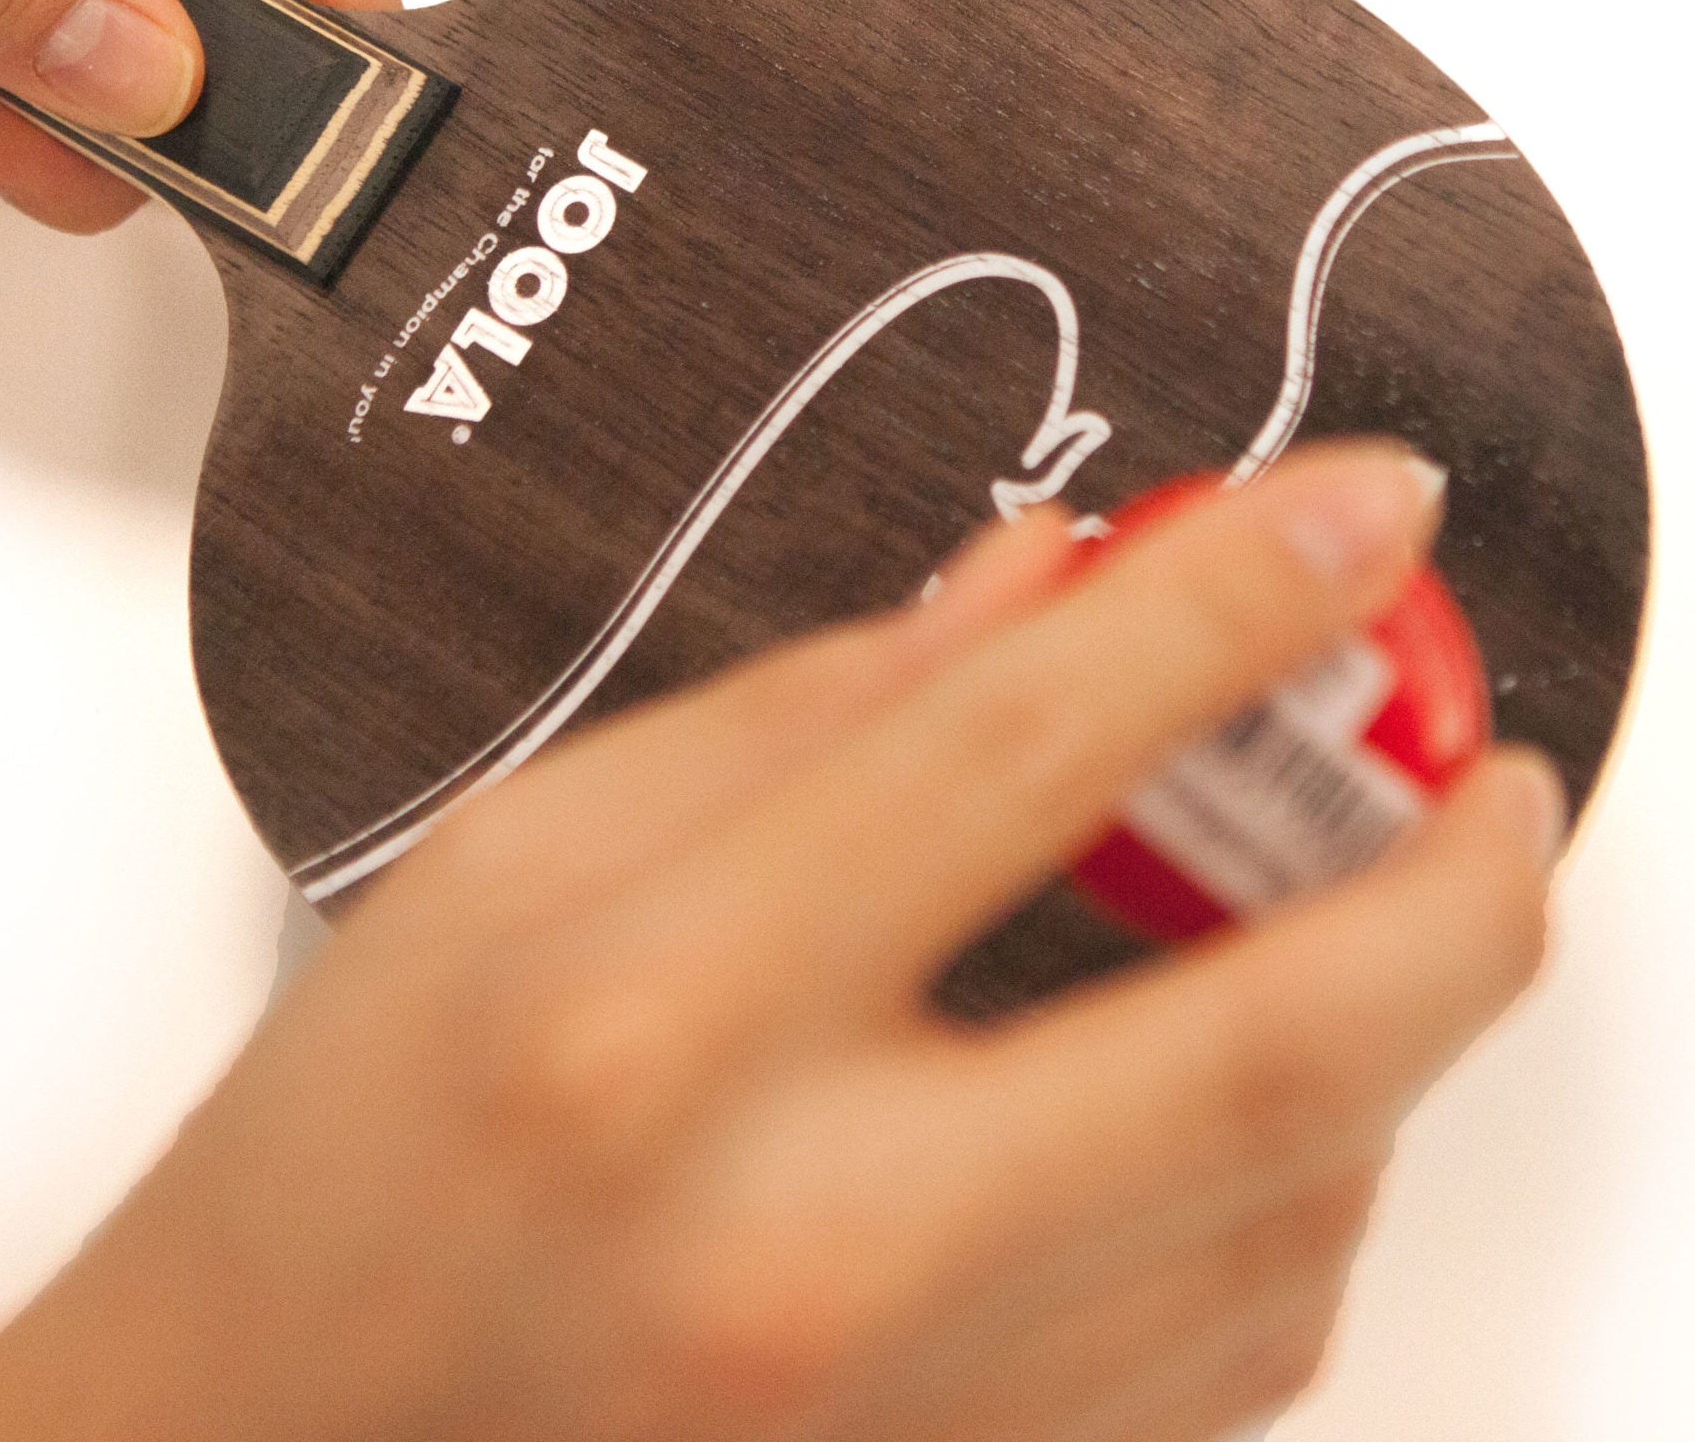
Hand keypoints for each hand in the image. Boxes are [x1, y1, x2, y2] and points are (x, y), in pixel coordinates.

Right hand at [0, 442, 1559, 1441]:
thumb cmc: (366, 1134)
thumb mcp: (532, 843)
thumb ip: (811, 708)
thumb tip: (1043, 585)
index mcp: (665, 1008)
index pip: (1018, 746)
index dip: (1223, 596)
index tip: (1356, 508)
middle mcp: (815, 1236)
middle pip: (1275, 1038)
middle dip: (1456, 875)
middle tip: (1491, 766)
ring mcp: (915, 1412)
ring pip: (1301, 1208)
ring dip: (1387, 1028)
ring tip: (1355, 901)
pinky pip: (1240, 1342)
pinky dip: (1298, 1179)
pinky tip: (1245, 1077)